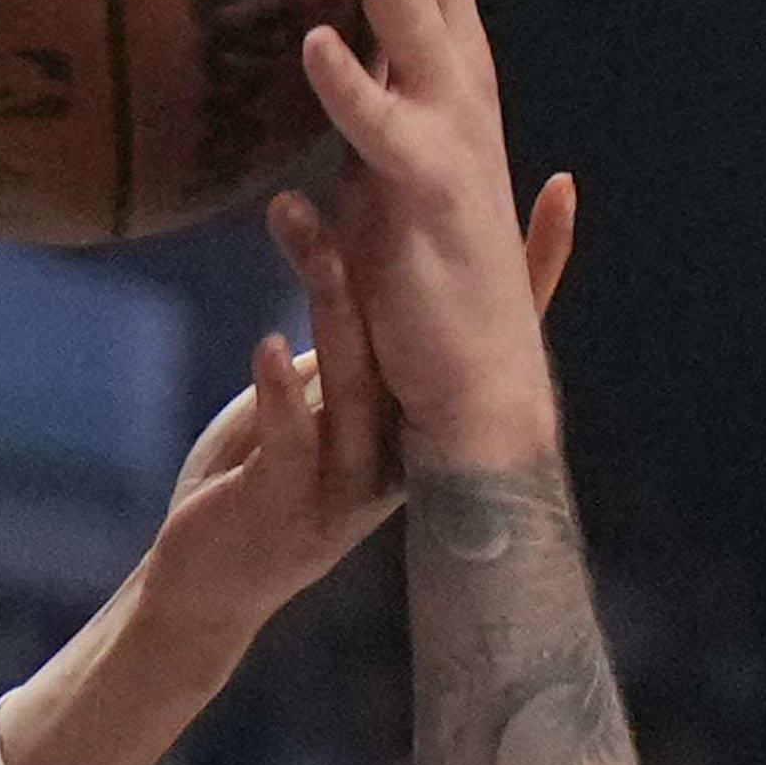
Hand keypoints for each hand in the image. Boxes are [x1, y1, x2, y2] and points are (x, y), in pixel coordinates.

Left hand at [150, 171, 578, 631]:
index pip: (488, 344)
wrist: (204, 587)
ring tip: (313, 233)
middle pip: (414, 347)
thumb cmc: (258, 481)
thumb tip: (363, 264)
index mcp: (420, 427)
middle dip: (401, 261)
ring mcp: (344, 491)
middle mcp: (399, 458)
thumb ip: (348, 346)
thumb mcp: (312, 401)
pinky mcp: (284, 511)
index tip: (561, 189)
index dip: (532, 271)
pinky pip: (292, 445)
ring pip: (355, 387)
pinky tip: (267, 345)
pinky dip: (280, 395)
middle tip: (379, 177)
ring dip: (331, 301)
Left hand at [292, 0, 560, 465]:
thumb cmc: (419, 284)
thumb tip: (337, 40)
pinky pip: (379, 135)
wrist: (470, 391)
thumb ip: (369, 98)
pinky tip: (318, 41)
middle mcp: (458, 88)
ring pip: (410, 17)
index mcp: (444, 75)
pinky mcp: (423, 202)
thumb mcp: (380, 167)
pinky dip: (351, 86)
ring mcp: (449, 138)